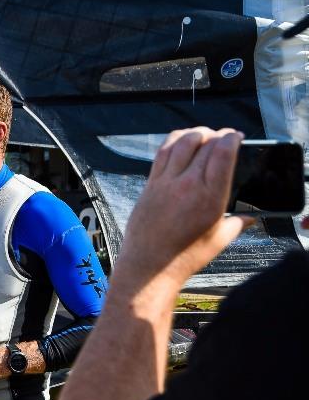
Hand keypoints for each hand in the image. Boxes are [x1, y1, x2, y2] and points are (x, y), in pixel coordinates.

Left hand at [116, 127, 252, 286]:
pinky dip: (173, 141)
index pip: (223, 153)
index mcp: (209, 197)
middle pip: (204, 144)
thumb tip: (250, 217)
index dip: (232, 138)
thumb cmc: (184, 257)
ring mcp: (165, 182)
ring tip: (203, 134)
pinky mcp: (149, 185)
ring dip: (195, 133)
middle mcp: (187, 184)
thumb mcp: (219, 240)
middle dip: (217, 134)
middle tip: (223, 136)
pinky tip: (179, 141)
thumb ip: (237, 223)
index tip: (236, 136)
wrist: (149, 266)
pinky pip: (161, 153)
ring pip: (180, 142)